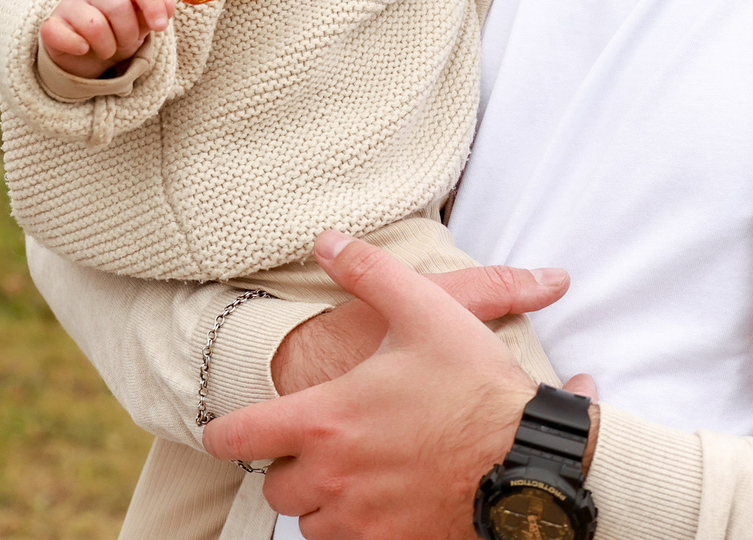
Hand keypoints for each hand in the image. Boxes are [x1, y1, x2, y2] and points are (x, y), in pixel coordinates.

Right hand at [41, 0, 172, 76]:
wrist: (81, 52)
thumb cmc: (114, 32)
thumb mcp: (138, 24)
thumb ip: (153, 13)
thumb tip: (169, 3)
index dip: (152, 4)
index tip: (161, 26)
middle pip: (118, 6)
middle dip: (127, 34)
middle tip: (124, 44)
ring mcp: (70, 5)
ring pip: (94, 25)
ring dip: (106, 46)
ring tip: (106, 49)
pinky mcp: (52, 25)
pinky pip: (64, 35)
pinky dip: (77, 47)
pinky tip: (83, 49)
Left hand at [205, 231, 540, 537]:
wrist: (529, 459)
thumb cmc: (474, 386)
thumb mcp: (424, 311)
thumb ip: (368, 271)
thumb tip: (327, 241)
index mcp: (326, 422)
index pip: (239, 438)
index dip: (224, 433)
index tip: (223, 431)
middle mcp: (333, 479)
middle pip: (276, 487)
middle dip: (289, 467)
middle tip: (316, 445)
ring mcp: (363, 521)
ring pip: (310, 524)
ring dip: (320, 502)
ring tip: (350, 473)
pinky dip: (354, 528)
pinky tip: (378, 503)